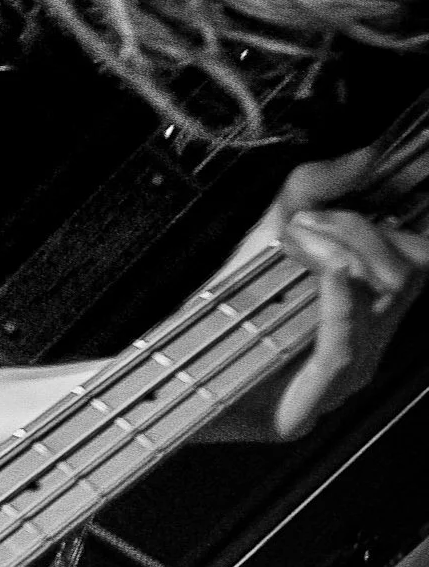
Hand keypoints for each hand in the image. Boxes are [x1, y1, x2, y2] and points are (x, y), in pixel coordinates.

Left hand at [218, 148, 428, 440]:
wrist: (162, 362)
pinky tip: (327, 271)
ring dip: (340, 253)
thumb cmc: (216, 302)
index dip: (390, 224)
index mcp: (367, 312)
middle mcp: (365, 349)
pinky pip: (342, 349)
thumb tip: (363, 154)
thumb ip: (311, 190)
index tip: (345, 200)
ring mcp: (339, 384)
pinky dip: (339, 301)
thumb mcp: (266, 232)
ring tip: (294, 241)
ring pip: (381, 302)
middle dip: (359, 230)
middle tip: (305, 222)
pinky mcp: (303, 412)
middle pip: (405, 274)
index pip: (416, 261)